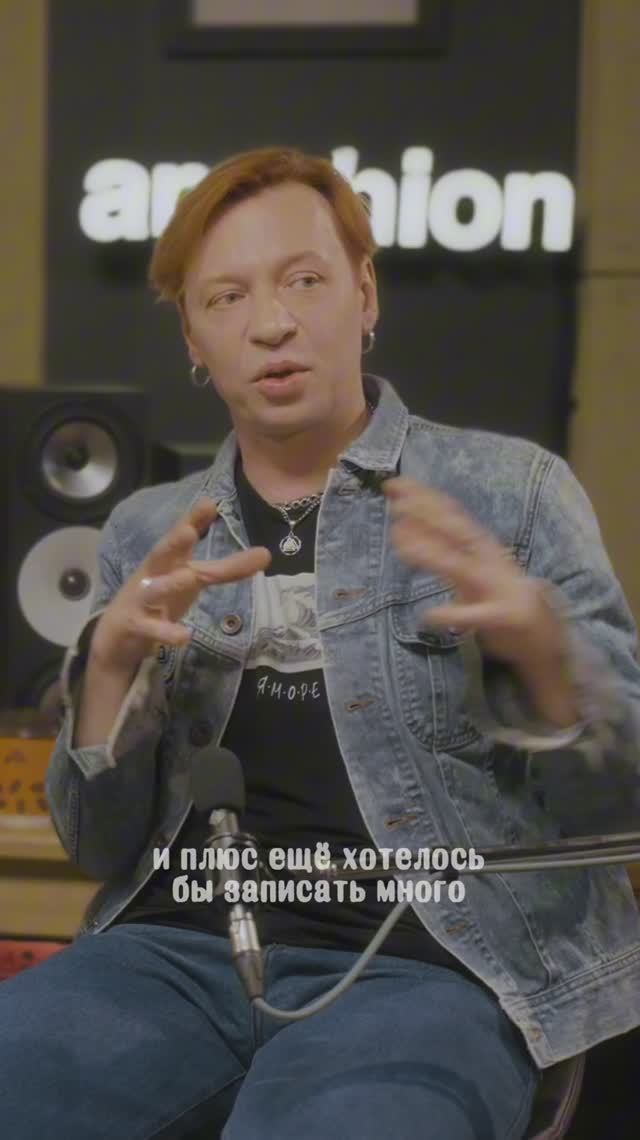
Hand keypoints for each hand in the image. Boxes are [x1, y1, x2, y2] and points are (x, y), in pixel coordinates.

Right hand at [92, 498, 270, 673]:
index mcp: (169, 561)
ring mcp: (141, 599)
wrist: (117, 636)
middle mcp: (154, 574)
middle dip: (173, 541)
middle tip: (187, 531)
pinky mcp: (134, 625)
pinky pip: (152, 629)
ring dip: (169, 584)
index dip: (194, 520)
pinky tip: (184, 636)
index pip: (182, 536)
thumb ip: (224, 567)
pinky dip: (167, 632)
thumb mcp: (191, 580)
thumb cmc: (159, 600)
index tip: (210, 504)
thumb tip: (264, 552)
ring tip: (187, 578)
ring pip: (154, 589)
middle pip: (162, 553)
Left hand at [382, 476, 566, 672]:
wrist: (543, 633)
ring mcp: (499, 586)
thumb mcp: (467, 570)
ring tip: (401, 542)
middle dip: (428, 515)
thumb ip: (437, 551)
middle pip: (457, 531)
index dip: (424, 498)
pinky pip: (477, 615)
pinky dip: (455, 614)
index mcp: (482, 547)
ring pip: (461, 567)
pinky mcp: (506, 616)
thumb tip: (400, 528)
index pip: (451, 515)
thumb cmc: (500, 597)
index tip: (394, 484)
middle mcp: (490, 560)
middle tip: (396, 503)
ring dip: (432, 554)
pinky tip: (431, 615)